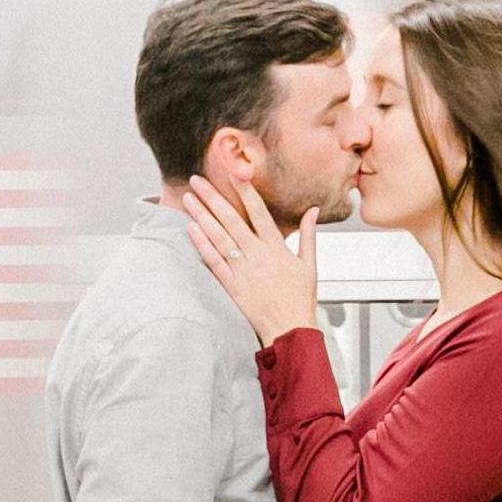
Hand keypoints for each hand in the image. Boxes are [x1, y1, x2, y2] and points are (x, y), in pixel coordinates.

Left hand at [182, 176, 319, 347]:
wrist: (289, 329)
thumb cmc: (300, 299)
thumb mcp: (310, 264)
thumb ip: (308, 234)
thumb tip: (313, 210)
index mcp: (277, 247)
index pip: (258, 211)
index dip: (245, 191)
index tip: (233, 172)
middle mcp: (257, 255)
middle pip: (231, 219)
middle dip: (212, 197)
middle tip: (197, 180)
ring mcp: (242, 270)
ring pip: (218, 237)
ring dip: (202, 216)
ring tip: (188, 199)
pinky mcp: (232, 286)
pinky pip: (214, 261)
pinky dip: (202, 244)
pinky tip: (191, 228)